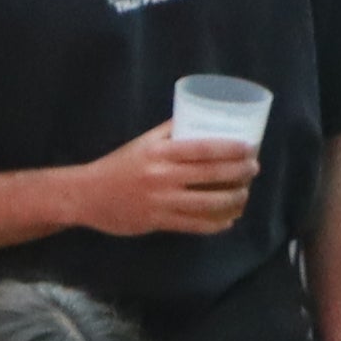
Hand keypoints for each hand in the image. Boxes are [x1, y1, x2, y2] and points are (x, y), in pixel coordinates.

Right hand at [66, 112, 263, 242]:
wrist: (86, 195)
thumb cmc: (119, 165)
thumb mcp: (144, 142)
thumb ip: (171, 131)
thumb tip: (201, 115)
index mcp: (160, 152)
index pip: (204, 148)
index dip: (231, 149)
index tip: (250, 148)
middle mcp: (162, 176)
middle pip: (211, 174)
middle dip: (239, 172)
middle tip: (254, 169)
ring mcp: (161, 201)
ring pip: (208, 202)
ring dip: (233, 200)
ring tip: (245, 195)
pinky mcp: (157, 222)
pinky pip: (194, 225)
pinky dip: (215, 224)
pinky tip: (228, 220)